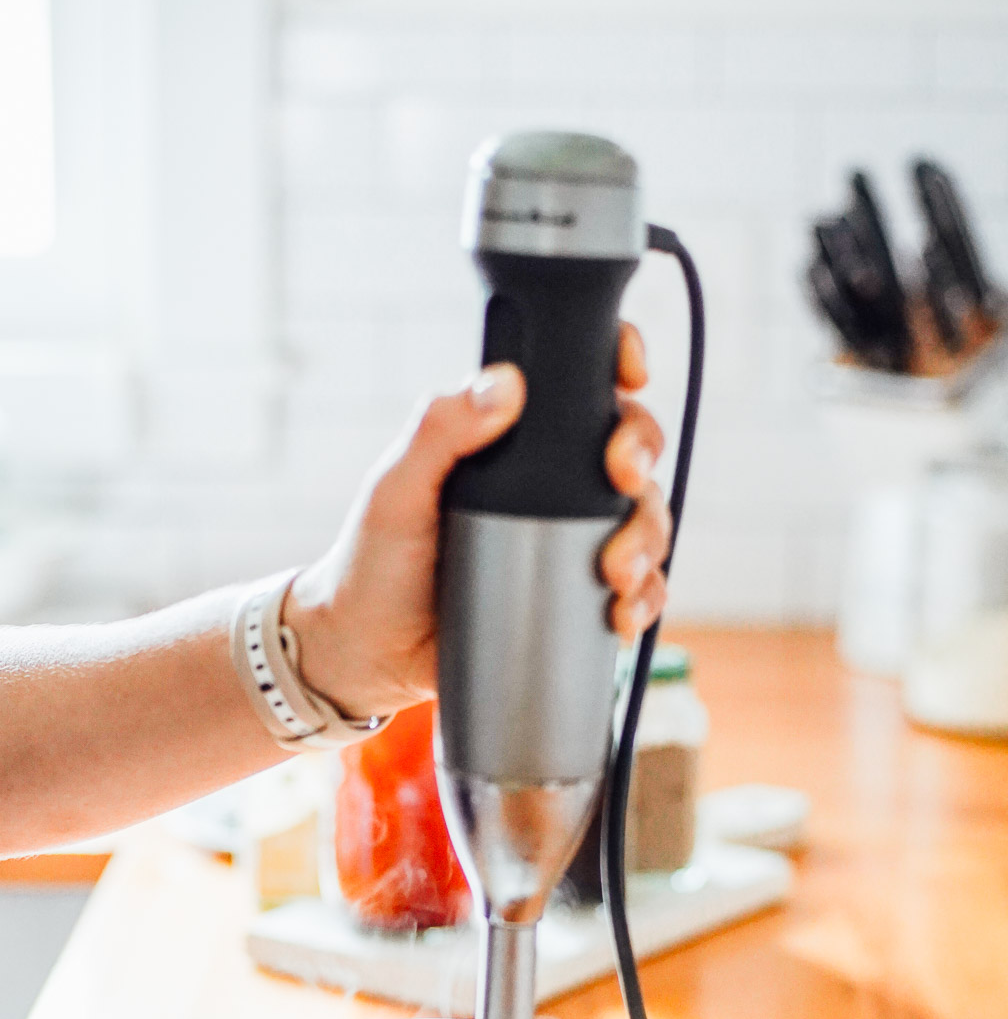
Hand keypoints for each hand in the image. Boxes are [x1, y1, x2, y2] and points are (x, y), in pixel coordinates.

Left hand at [285, 322, 669, 719]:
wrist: (369, 652)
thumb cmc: (373, 562)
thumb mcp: (397, 490)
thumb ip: (437, 432)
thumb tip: (505, 386)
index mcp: (511, 441)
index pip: (579, 385)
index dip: (618, 365)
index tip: (632, 374)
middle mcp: (550, 484)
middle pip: (630, 450)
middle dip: (642, 460)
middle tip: (623, 483)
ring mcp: (567, 542)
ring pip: (644, 520)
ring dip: (649, 539)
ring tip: (615, 573)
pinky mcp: (575, 598)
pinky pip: (635, 589)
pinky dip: (644, 599)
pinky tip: (623, 616)